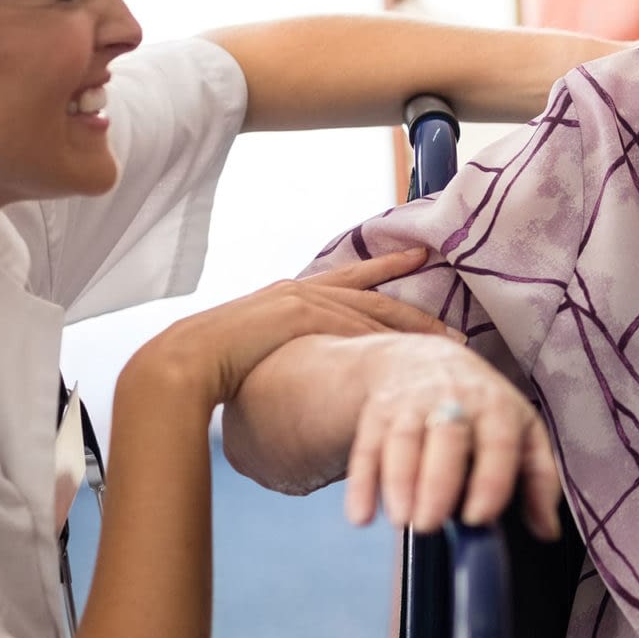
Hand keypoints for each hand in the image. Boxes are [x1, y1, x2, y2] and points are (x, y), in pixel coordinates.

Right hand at [125, 250, 450, 409]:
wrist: (185, 357)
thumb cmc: (215, 361)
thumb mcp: (262, 348)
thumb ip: (291, 350)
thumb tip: (312, 371)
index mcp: (293, 294)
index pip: (352, 283)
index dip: (389, 274)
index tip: (419, 266)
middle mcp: (301, 289)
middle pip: (373, 294)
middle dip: (414, 311)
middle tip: (453, 324)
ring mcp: (301, 298)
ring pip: (370, 309)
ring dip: (410, 325)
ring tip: (446, 339)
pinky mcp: (298, 313)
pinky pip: (349, 324)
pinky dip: (380, 335)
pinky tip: (407, 348)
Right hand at [339, 335, 559, 539]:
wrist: (423, 359)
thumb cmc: (483, 407)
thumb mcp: (521, 431)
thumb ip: (538, 479)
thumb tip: (547, 531)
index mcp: (496, 406)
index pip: (497, 441)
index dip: (489, 479)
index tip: (479, 517)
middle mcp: (453, 399)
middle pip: (445, 437)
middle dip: (437, 482)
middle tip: (431, 525)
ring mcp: (410, 404)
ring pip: (402, 440)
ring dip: (398, 481)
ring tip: (402, 521)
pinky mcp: (376, 414)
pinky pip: (366, 447)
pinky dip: (362, 483)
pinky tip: (361, 516)